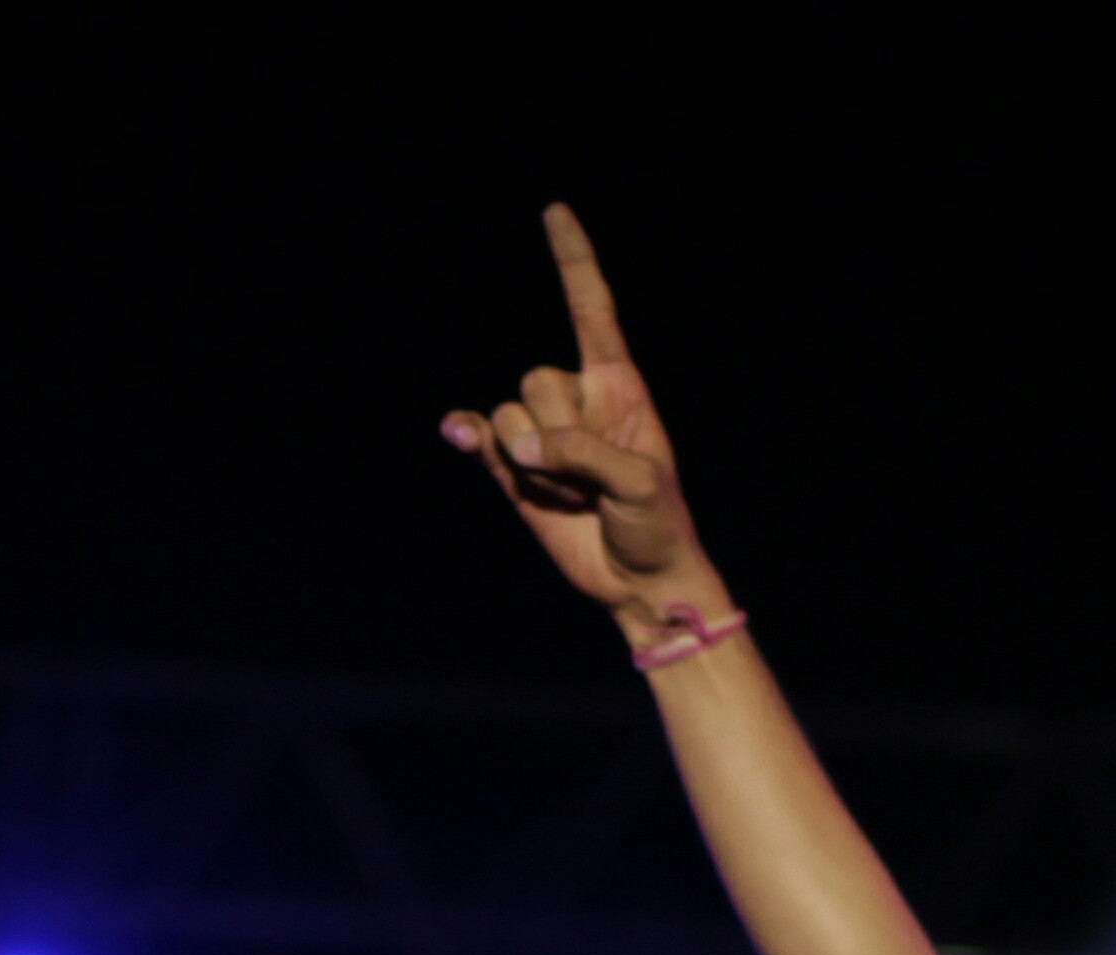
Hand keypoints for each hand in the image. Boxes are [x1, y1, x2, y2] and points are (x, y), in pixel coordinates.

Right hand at [438, 204, 721, 636]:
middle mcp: (577, 401)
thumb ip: (585, 453)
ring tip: (571, 496)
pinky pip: (482, 439)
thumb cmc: (657, 524)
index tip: (554, 212)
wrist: (637, 582)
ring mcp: (542, 436)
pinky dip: (469, 435)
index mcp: (619, 386)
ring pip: (508, 417)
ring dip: (533, 462)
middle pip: (536, 378)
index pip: (590, 309)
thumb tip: (524, 445)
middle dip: (556, 430)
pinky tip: (458, 434)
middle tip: (592, 479)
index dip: (572, 261)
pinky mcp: (515, 473)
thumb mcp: (640, 483)